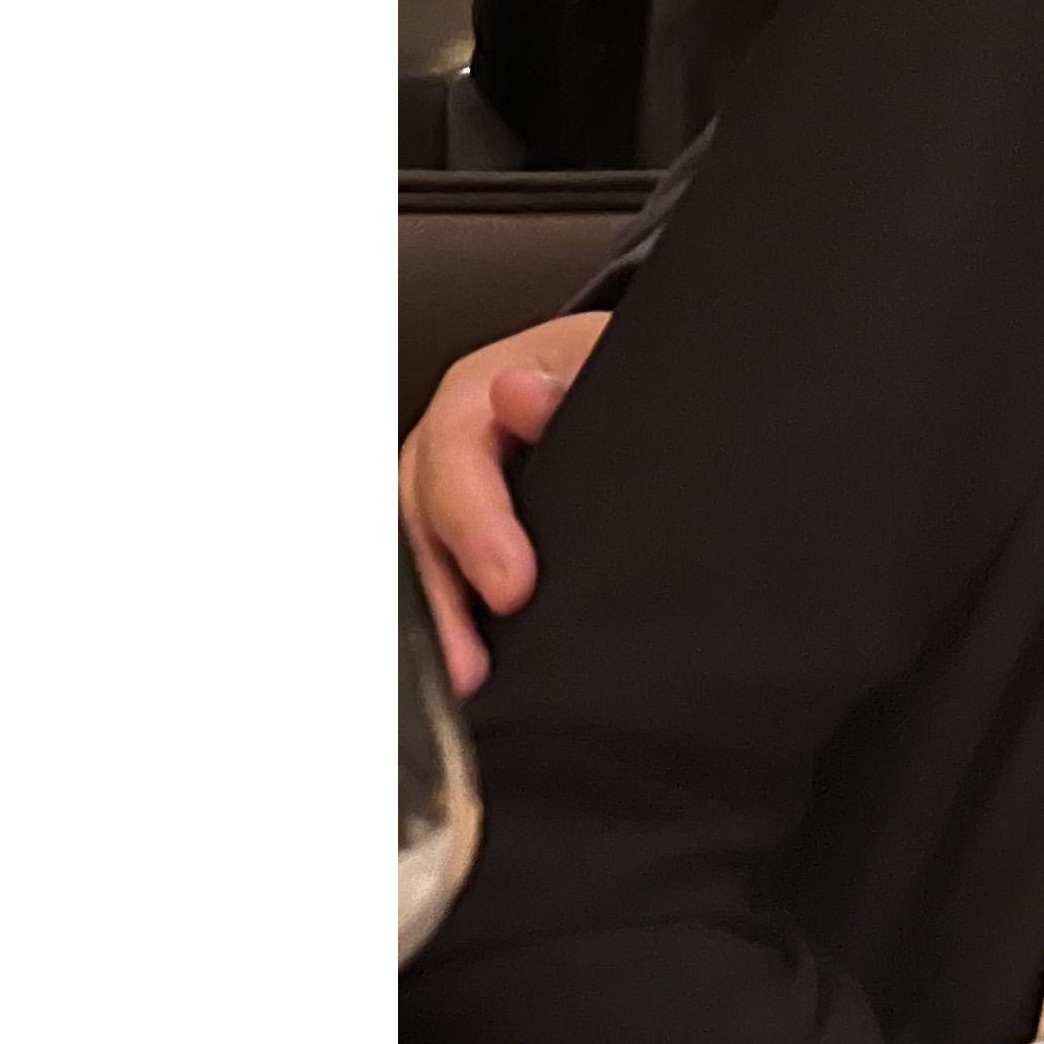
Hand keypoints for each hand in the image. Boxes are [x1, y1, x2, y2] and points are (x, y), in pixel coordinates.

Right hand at [402, 310, 609, 697]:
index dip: (478, 526)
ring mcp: (444, 487)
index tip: (512, 589)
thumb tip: (519, 395)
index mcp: (481, 391)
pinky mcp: (458, 528)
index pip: (456, 458)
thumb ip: (572, 385)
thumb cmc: (611, 371)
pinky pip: (438, 571)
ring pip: (419, 552)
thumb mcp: (606, 362)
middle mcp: (448, 441)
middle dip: (445, 597)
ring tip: (466, 680)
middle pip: (421, 517)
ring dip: (438, 618)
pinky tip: (471, 665)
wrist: (624, 379)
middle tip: (471, 666)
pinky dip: (450, 615)